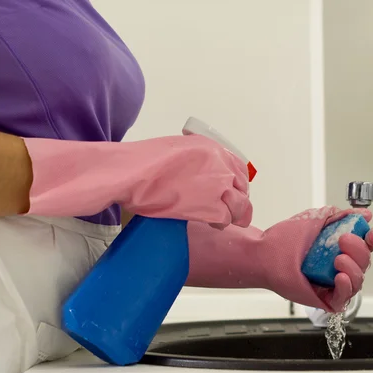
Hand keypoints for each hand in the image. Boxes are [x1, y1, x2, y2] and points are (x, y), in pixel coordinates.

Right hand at [24, 134, 252, 227]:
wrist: (130, 173)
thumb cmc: (141, 162)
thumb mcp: (174, 150)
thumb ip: (191, 161)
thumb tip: (192, 174)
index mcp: (211, 148)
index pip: (239, 168)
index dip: (236, 183)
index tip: (229, 193)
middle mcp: (220, 164)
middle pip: (243, 187)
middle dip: (237, 201)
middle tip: (225, 211)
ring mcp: (218, 185)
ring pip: (241, 205)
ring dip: (232, 214)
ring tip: (218, 221)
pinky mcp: (212, 206)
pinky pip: (227, 219)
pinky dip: (220, 224)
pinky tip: (209, 225)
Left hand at [259, 206, 372, 311]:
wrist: (263, 253)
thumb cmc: (283, 240)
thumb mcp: (315, 220)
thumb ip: (339, 216)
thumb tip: (363, 214)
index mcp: (338, 248)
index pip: (364, 245)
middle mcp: (338, 266)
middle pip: (364, 262)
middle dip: (360, 250)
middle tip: (344, 240)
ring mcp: (332, 283)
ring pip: (357, 280)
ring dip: (354, 267)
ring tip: (338, 258)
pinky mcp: (324, 299)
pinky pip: (343, 298)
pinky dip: (346, 287)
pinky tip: (340, 276)